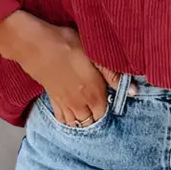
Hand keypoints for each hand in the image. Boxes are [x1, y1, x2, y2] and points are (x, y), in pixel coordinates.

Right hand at [0, 10, 135, 126]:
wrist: (36, 45)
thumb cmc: (68, 45)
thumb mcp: (94, 54)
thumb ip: (113, 74)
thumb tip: (134, 91)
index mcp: (94, 94)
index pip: (105, 114)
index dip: (110, 111)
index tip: (112, 103)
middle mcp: (79, 104)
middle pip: (91, 122)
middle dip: (97, 119)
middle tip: (101, 108)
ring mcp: (64, 104)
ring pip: (76, 123)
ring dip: (83, 122)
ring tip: (88, 113)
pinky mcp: (52, 99)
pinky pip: (62, 119)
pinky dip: (68, 121)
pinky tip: (72, 115)